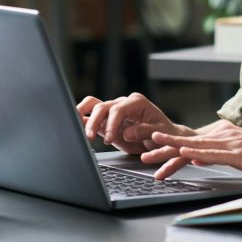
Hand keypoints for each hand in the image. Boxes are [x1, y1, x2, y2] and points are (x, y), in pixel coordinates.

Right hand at [76, 93, 192, 154]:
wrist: (162, 139)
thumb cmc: (163, 134)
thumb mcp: (159, 133)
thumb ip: (144, 131)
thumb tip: (127, 132)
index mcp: (137, 102)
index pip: (118, 109)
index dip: (111, 124)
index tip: (109, 139)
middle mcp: (124, 103)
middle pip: (103, 107)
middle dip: (95, 122)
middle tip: (91, 138)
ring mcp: (114, 111)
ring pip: (94, 107)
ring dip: (86, 119)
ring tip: (82, 132)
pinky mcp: (107, 121)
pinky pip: (92, 115)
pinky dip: (84, 119)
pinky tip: (78, 128)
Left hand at [140, 121, 241, 181]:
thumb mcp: (238, 154)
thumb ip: (217, 153)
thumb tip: (196, 158)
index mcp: (224, 133)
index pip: (191, 138)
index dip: (169, 142)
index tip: (150, 143)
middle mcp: (224, 134)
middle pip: (187, 140)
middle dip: (163, 144)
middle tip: (142, 146)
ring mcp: (231, 143)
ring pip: (195, 145)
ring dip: (172, 148)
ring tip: (153, 149)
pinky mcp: (238, 153)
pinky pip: (213, 154)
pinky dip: (197, 154)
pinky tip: (185, 154)